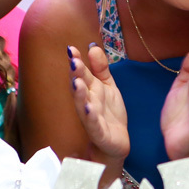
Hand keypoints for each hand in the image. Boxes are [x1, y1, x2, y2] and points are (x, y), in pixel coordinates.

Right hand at [69, 43, 130, 162]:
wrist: (117, 140)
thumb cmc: (109, 112)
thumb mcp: (108, 86)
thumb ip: (101, 68)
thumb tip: (93, 47)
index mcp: (90, 90)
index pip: (82, 73)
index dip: (76, 62)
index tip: (71, 48)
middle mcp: (87, 102)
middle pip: (80, 87)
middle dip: (76, 75)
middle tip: (73, 62)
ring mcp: (91, 118)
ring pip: (82, 105)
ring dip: (79, 94)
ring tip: (77, 82)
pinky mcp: (98, 132)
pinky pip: (93, 124)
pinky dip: (90, 116)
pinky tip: (89, 107)